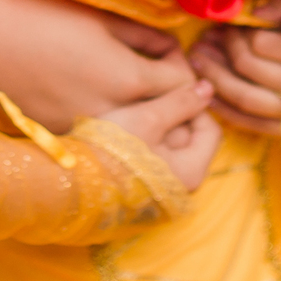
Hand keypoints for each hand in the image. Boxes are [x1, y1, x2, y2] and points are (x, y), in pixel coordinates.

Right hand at [0, 0, 193, 133]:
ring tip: (136, 93)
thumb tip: (169, 50)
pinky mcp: (63, 139)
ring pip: (138, 139)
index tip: (170, 55)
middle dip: (174, 103)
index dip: (182, 68)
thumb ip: (144, 37)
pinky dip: (114, 128)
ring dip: (147, 119)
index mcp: (126, 78)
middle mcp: (111, 114)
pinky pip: (105, 141)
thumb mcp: (102, 18)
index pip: (181, 87)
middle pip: (168, 124)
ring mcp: (85, 132)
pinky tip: (100, 101)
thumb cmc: (41, 17)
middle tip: (163, 79)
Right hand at [104, 80, 221, 190]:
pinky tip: (124, 133)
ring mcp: (161, 192)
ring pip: (170, 148)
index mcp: (191, 173)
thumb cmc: (112, 150)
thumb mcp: (149, 116)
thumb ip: (182, 101)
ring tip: (133, 115)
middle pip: (190, 139)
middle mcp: (181, 188)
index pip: (210, 129)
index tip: (169, 92)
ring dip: (156, 128)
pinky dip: (145, 143)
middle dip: (173, 117)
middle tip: (148, 102)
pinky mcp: (142, 191)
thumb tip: (208, 88)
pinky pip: (153, 160)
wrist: (71, 181)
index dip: (193, 105)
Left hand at [190, 12, 280, 135]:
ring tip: (197, 59)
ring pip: (244, 98)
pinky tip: (208, 90)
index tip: (228, 24)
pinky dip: (224, 108)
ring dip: (214, 78)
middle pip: (248, 69)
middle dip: (220, 52)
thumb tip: (258, 12)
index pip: (261, 43)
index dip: (238, 31)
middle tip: (205, 38)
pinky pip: (250, 123)